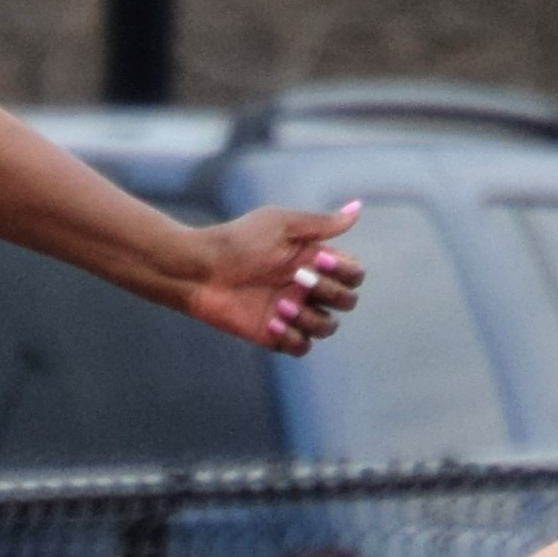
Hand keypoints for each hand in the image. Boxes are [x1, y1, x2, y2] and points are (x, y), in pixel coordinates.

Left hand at [181, 201, 364, 355]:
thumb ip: (321, 224)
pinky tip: (272, 324)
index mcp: (314, 261)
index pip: (353, 275)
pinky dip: (294, 338)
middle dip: (328, 292)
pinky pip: (302, 347)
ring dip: (309, 318)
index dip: (345, 272)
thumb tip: (358, 208)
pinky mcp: (274, 334)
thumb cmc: (237, 240)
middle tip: (297, 280)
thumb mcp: (281, 224)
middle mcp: (307, 288)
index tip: (321, 260)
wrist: (199, 269)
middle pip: (347, 301)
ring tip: (279, 306)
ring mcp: (292, 312)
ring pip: (327, 327)